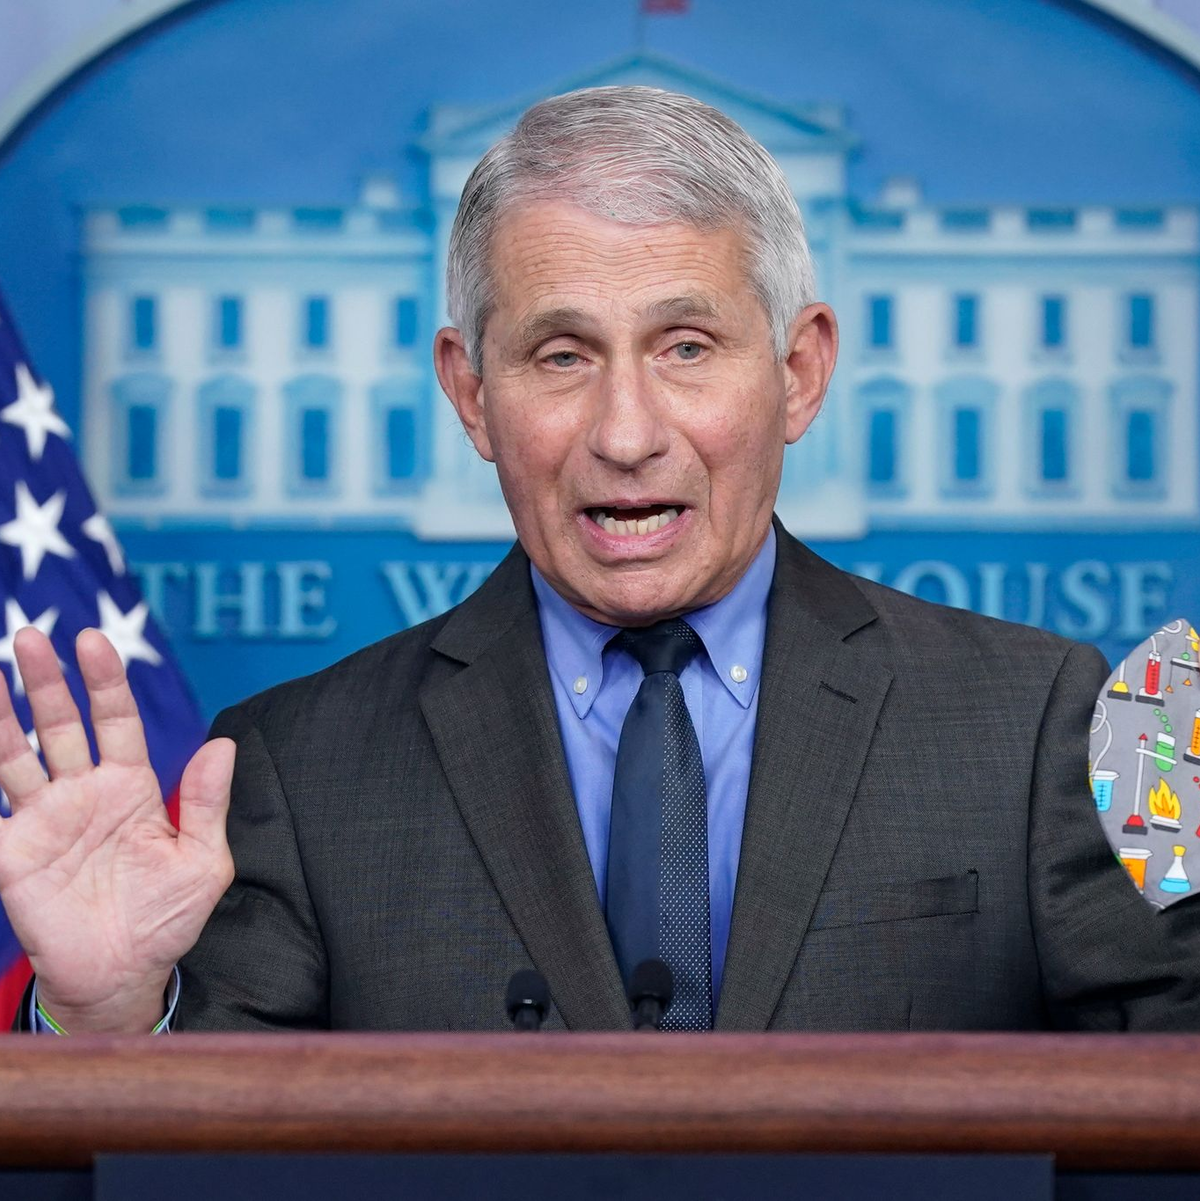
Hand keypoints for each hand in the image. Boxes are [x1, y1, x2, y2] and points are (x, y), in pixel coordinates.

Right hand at [0, 627, 234, 1031]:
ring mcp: (43, 821)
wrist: (124, 975)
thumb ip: (206, 803)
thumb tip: (223, 745)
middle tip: (30, 637)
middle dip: (47, 682)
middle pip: (61, 725)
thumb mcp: (202, 860)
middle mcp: (83, 793)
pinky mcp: (11, 855)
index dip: (105, 682)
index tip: (92, 642)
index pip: (116, 721)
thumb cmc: (168, 917)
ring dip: (0, 717)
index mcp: (130, 787)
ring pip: (15, 756)